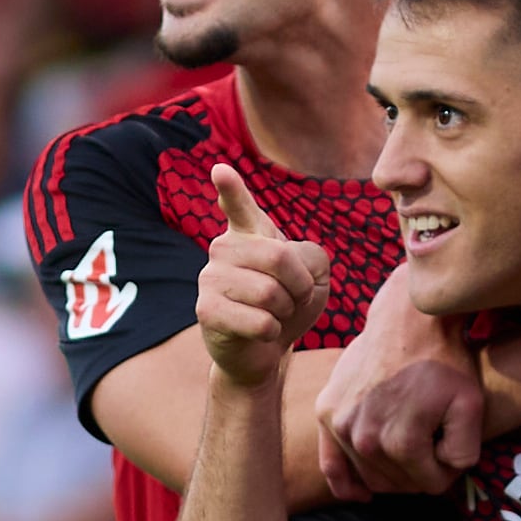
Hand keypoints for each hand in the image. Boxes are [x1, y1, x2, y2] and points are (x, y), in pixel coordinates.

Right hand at [199, 164, 327, 400]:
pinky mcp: (206, 310)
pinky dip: (273, 332)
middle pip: (279, 257)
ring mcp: (210, 277)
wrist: (264, 349)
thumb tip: (284, 261)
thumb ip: (310, 256)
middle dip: (300, 286)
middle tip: (293, 299)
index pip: (239, 204)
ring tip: (274, 314)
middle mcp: (223, 248)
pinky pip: (260, 321)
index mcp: (248, 233)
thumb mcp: (313, 276)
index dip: (231, 188)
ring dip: (286, 311)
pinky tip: (261, 332)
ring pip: (271, 293)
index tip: (220, 170)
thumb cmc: (288, 305)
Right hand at [316, 297, 482, 494]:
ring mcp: (340, 425)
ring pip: (371, 476)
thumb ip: (464, 452)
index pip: (430, 485)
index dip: (447, 472)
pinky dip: (345, 485)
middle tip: (432, 447)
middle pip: (399, 484)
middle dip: (419, 473)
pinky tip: (362, 494)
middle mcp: (364, 439)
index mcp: (401, 443)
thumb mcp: (472, 406)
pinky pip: (330, 464)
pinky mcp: (326, 411)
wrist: (408, 320)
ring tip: (409, 445)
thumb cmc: (444, 361)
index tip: (452, 450)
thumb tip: (445, 473)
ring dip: (392, 471)